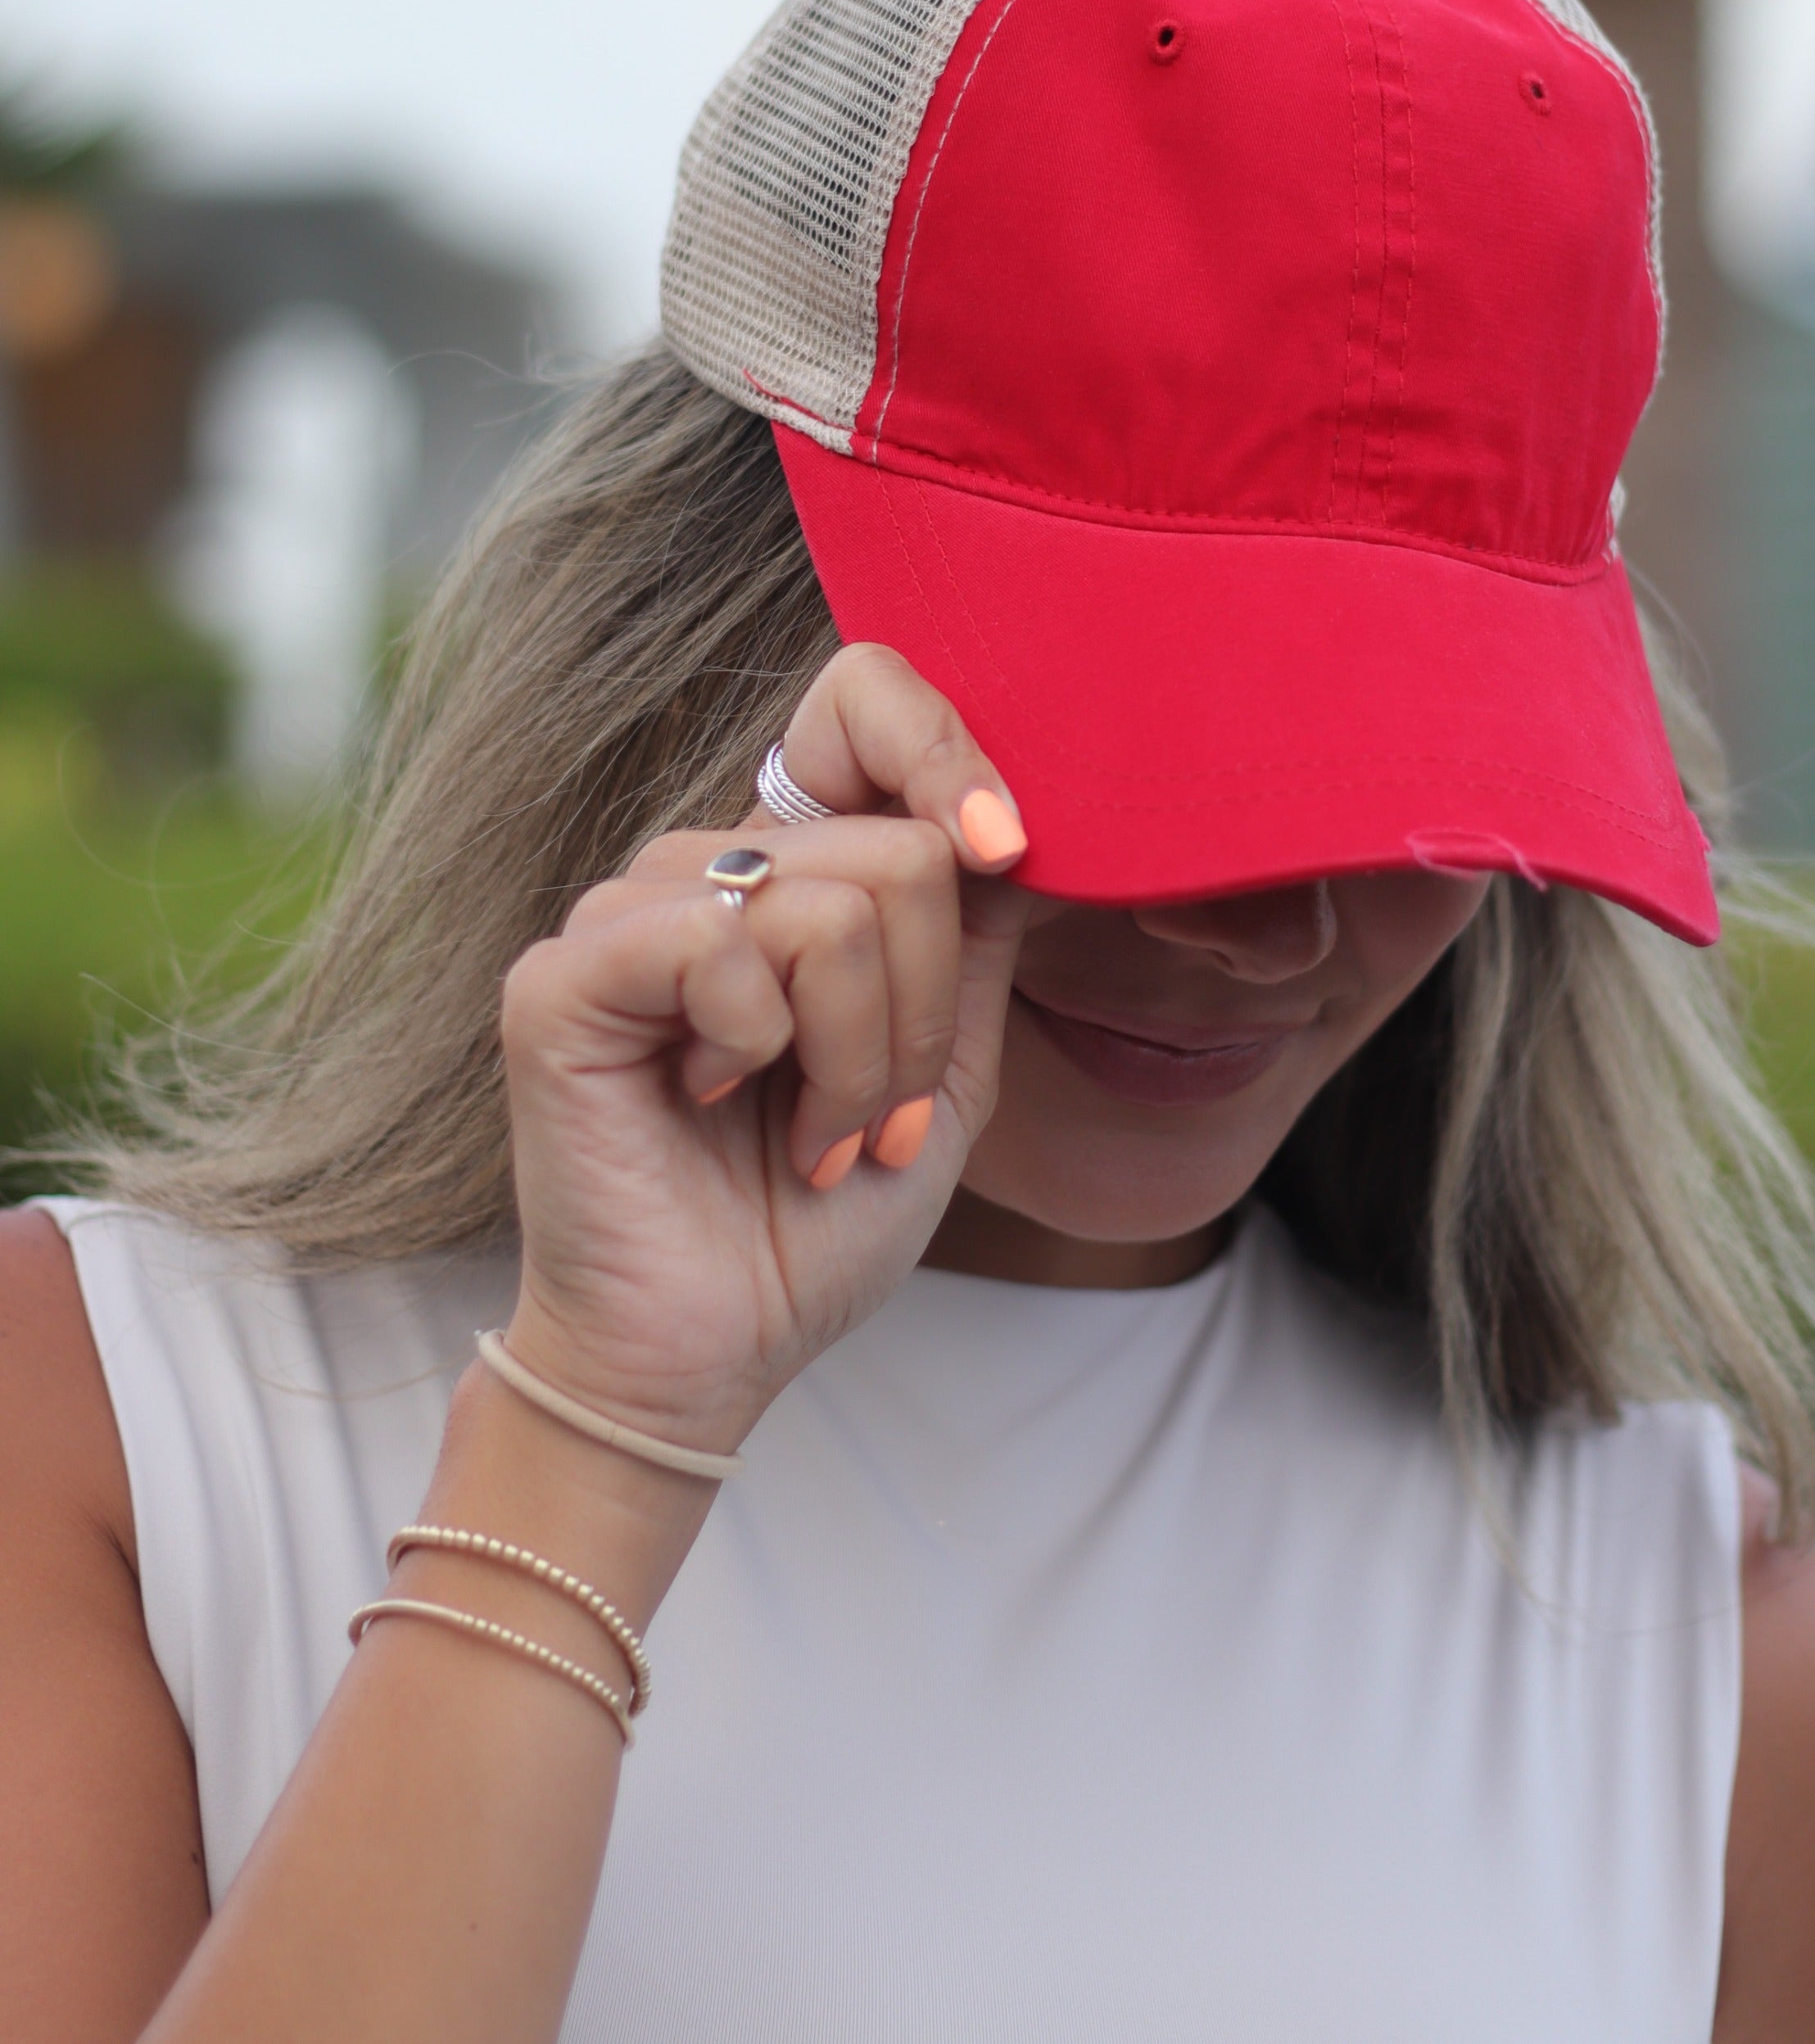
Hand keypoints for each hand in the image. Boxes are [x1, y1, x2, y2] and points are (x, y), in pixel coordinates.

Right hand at [497, 645, 1029, 1459]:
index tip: (1003, 848)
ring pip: (828, 908)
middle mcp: (705, 867)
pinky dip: (759, 1051)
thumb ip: (979, 932)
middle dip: (928, 1014)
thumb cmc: (825, 1212)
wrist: (718, 1347)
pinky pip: (722, 948)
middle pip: (899, 850)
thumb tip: (1021, 815)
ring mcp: (626, 914)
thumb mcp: (950, 1062)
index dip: (947, 752)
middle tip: (877, 1112)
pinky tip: (711, 1101)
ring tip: (811, 1129)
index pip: (861, 698)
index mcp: (792, 868)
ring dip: (859, 1057)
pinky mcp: (562, 977)